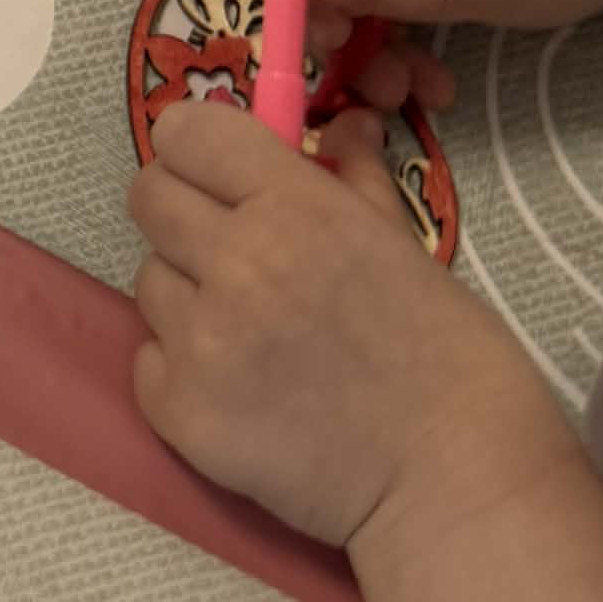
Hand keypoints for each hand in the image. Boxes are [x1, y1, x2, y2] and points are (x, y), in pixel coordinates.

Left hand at [127, 96, 575, 551]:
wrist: (454, 479)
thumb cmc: (449, 357)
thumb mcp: (406, 245)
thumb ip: (354, 175)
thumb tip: (339, 122)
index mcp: (293, 207)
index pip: (186, 132)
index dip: (199, 149)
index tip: (221, 174)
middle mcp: (235, 261)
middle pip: (148, 197)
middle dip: (183, 213)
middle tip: (230, 250)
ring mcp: (200, 340)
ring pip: (148, 280)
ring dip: (188, 296)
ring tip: (253, 335)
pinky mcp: (180, 412)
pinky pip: (149, 362)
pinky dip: (183, 371)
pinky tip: (243, 391)